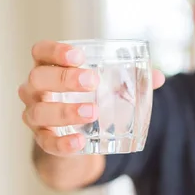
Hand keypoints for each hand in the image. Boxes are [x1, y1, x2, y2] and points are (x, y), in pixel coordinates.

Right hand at [18, 40, 165, 155]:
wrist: (76, 137)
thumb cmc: (89, 99)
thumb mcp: (107, 87)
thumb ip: (130, 80)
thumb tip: (159, 77)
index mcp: (49, 68)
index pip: (41, 52)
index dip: (55, 51)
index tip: (79, 56)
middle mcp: (35, 90)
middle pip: (37, 78)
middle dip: (64, 79)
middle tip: (92, 82)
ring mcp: (35, 116)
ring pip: (39, 112)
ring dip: (65, 111)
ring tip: (92, 112)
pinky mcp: (43, 140)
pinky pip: (46, 143)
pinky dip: (62, 143)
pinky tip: (79, 142)